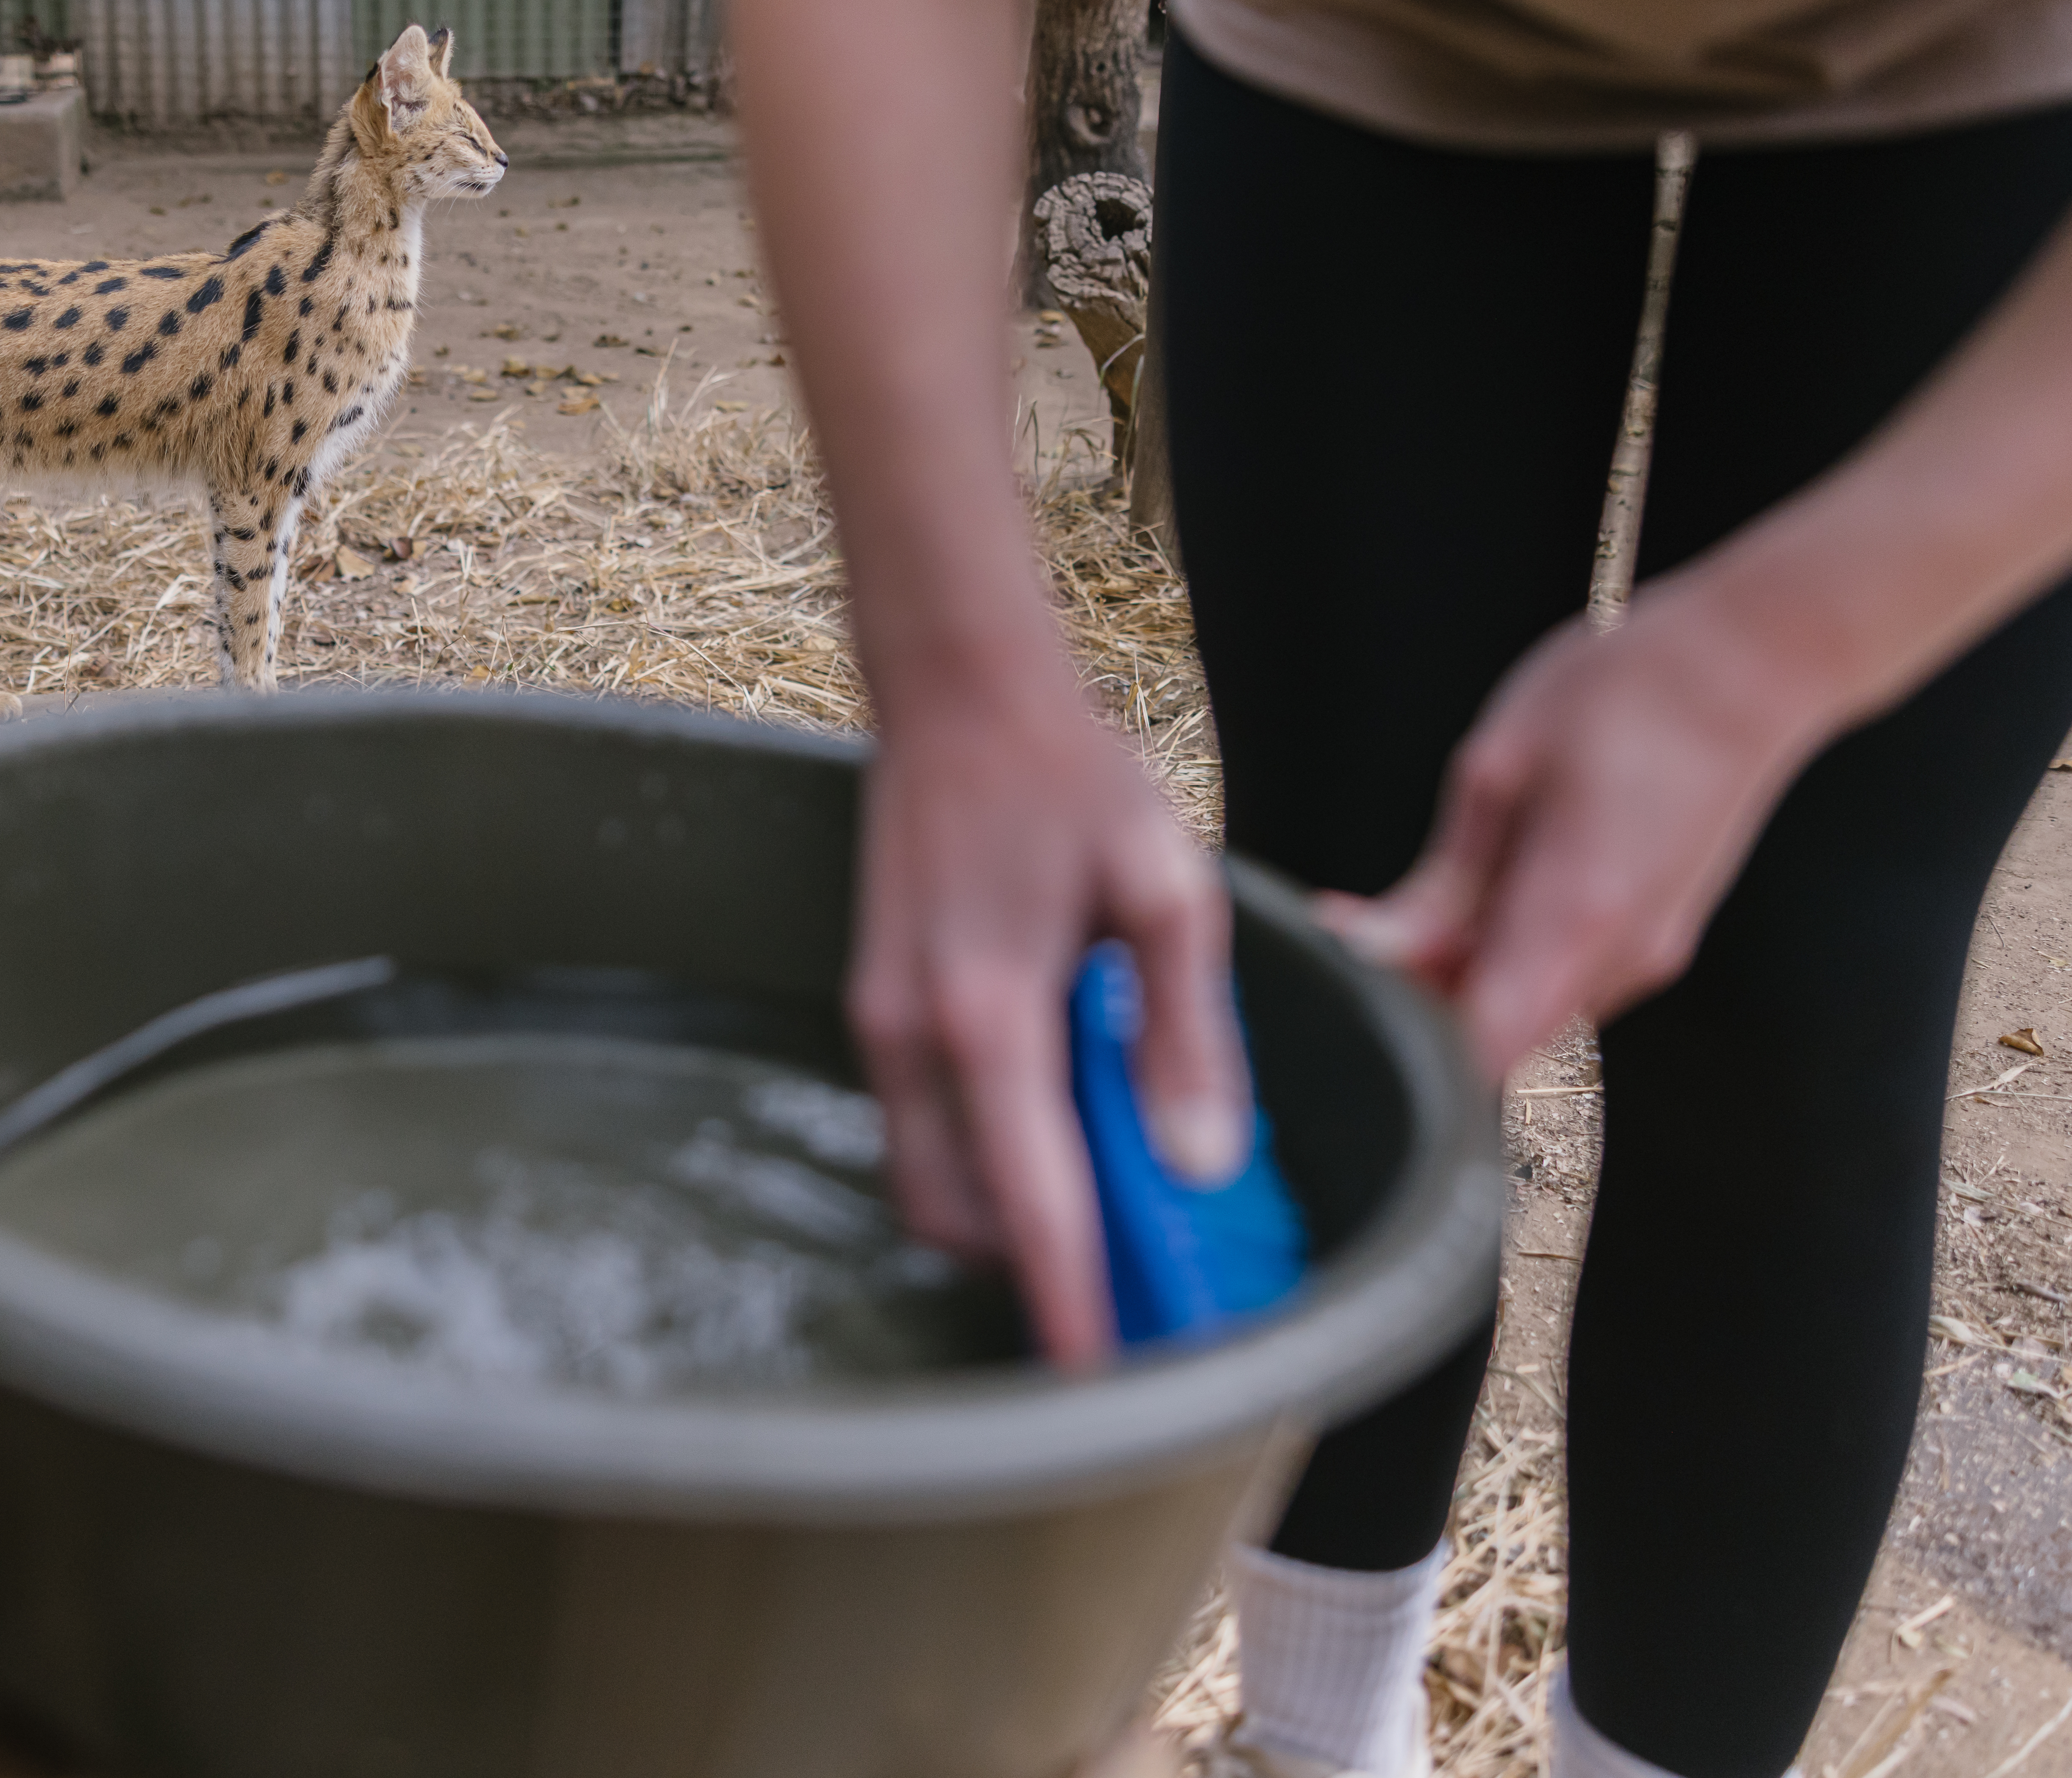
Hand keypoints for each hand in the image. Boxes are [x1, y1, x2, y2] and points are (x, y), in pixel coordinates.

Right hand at [849, 655, 1246, 1367]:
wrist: (958, 691)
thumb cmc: (1072, 777)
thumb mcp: (1167, 888)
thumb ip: (1185, 1033)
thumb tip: (1198, 1163)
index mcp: (991, 1013)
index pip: (1029, 1199)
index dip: (1067, 1300)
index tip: (1101, 1380)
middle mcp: (913, 1033)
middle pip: (960, 1214)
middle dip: (1034, 1269)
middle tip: (1129, 1283)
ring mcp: (879, 1020)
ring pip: (926, 1178)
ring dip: (1001, 1215)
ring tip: (1097, 1206)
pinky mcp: (873, 1003)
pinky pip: (916, 1123)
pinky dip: (976, 1156)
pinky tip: (1051, 1123)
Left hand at [1325, 583, 1840, 1077]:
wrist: (1752, 668)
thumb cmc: (1625, 694)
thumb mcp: (1499, 769)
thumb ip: (1442, 884)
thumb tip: (1377, 952)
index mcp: (1574, 912)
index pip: (1479, 1045)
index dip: (1405, 1030)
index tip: (1355, 972)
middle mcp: (1620, 955)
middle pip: (1499, 1040)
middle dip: (1424, 1000)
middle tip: (1369, 922)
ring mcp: (1648, 953)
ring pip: (1531, 1016)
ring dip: (1466, 979)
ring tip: (1424, 900)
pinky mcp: (1658, 939)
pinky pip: (1566, 983)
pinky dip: (1513, 961)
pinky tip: (1486, 894)